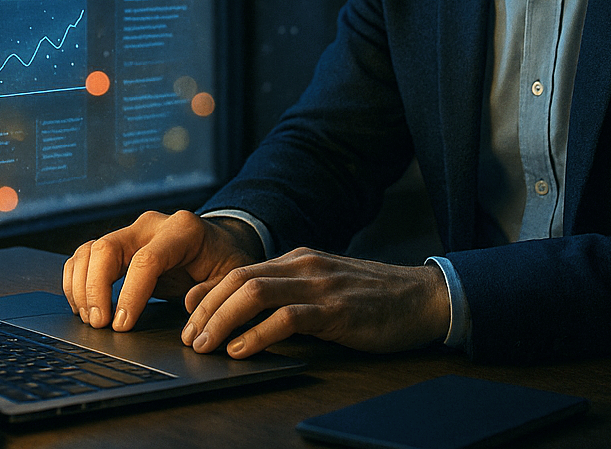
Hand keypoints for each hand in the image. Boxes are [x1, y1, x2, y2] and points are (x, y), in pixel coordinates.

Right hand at [62, 210, 259, 331]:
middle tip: (99, 324)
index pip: (146, 259)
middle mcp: (151, 225)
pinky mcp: (118, 243)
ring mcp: (131, 231)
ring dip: (82, 287)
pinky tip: (83, 306)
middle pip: (107, 248)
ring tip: (91, 319)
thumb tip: (188, 304)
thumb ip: (214, 292)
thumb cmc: (224, 263)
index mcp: (182, 230)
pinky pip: (85, 256)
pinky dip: (76, 280)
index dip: (130, 294)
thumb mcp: (231, 278)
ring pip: (90, 250)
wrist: (219, 244)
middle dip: (96, 289)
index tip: (121, 324)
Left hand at [179, 248, 449, 357]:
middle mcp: (303, 266)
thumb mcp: (324, 287)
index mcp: (298, 259)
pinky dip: (257, 334)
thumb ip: (290, 293)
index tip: (186, 315)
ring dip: (222, 320)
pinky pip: (286, 319)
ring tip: (206, 345)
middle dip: (205, 310)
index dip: (207, 293)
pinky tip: (242, 350)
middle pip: (237, 279)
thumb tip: (247, 315)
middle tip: (189, 338)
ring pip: (254, 293)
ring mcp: (319, 286)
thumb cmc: (373, 298)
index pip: (238, 270)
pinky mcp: (336, 310)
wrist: (424, 297)